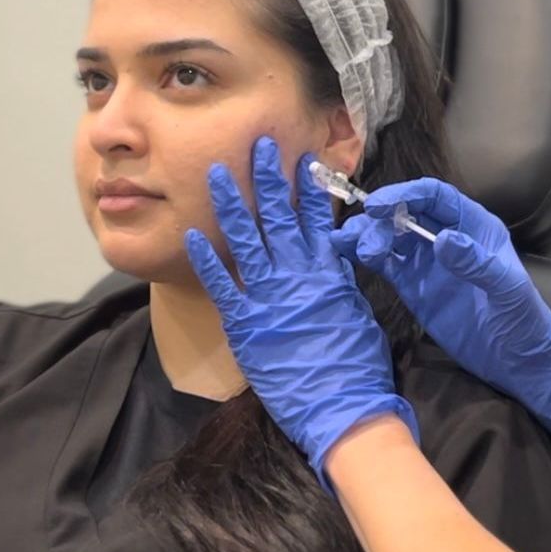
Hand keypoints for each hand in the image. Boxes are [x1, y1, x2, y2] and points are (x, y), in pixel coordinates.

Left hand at [185, 137, 420, 481]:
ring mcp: (270, 298)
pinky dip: (207, 260)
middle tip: (257, 144)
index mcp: (329, 273)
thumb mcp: (356, 313)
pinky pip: (222, 286)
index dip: (308, 186)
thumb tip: (334, 256)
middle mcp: (298, 276)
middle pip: (279, 217)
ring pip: (247, 240)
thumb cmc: (357, 366)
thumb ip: (340, 281)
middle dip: (266, 178)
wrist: (345, 407)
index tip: (300, 157)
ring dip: (231, 203)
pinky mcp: (247, 324)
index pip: (317, 218)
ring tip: (216, 172)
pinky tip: (192, 234)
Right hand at [330, 178, 550, 447]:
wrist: (518, 361)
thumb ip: (477, 264)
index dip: (405, 196)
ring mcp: (429, 263)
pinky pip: (387, 264)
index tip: (377, 206)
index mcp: (475, 226)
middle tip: (360, 237)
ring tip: (346, 244)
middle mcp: (448, 237)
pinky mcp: (415, 288)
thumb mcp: (507, 290)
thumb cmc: (523, 320)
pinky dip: (366, 255)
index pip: (436, 197)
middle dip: (380, 219)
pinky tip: (346, 251)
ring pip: (392, 236)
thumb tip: (443, 239)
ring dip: (368, 235)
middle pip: (406, 213)